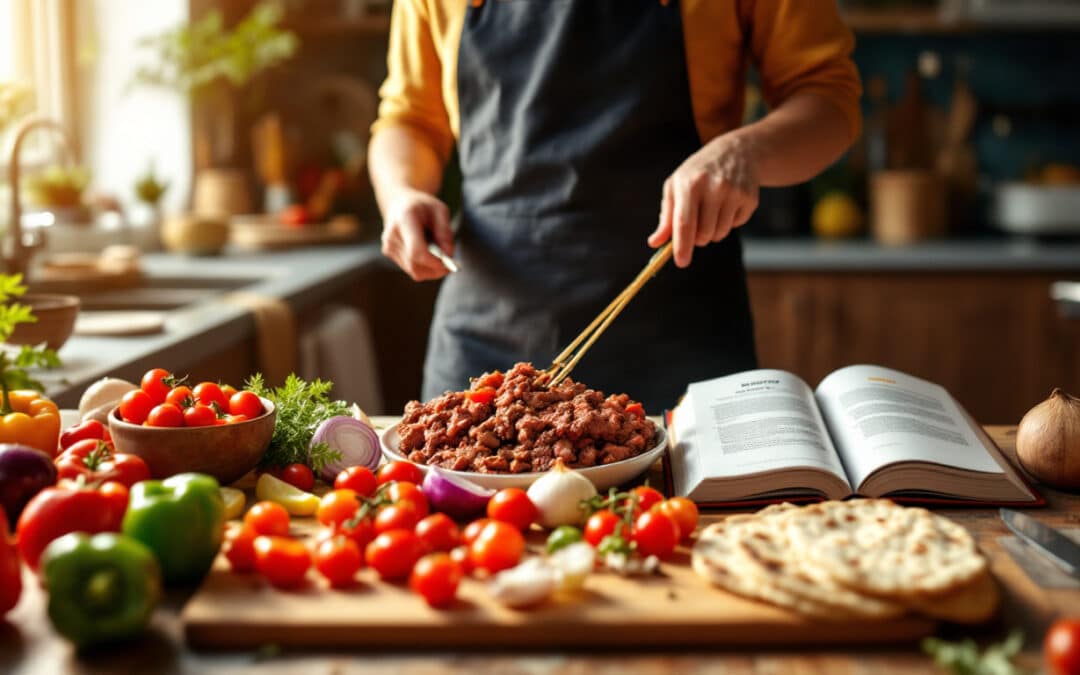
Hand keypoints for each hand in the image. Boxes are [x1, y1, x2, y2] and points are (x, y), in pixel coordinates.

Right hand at [380, 189, 453, 280]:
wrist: (400, 203)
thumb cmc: (422, 206)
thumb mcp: (440, 210)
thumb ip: (445, 232)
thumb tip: (449, 254)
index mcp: (404, 219)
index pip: (416, 251)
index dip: (434, 262)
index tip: (449, 263)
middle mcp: (392, 235)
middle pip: (415, 265)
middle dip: (436, 269)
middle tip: (451, 264)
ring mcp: (388, 246)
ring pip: (414, 271)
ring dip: (431, 269)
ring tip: (441, 256)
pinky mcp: (389, 253)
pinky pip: (411, 269)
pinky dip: (424, 267)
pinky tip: (429, 254)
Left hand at [648, 132, 759, 267]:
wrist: (737, 151)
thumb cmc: (698, 172)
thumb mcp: (676, 186)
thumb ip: (666, 217)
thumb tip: (655, 243)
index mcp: (690, 183)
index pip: (685, 222)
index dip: (682, 246)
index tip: (681, 262)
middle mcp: (714, 187)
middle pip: (703, 234)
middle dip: (697, 238)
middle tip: (696, 224)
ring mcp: (735, 193)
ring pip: (719, 234)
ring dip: (712, 232)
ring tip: (711, 211)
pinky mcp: (750, 199)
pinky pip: (735, 226)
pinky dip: (728, 222)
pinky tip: (727, 204)